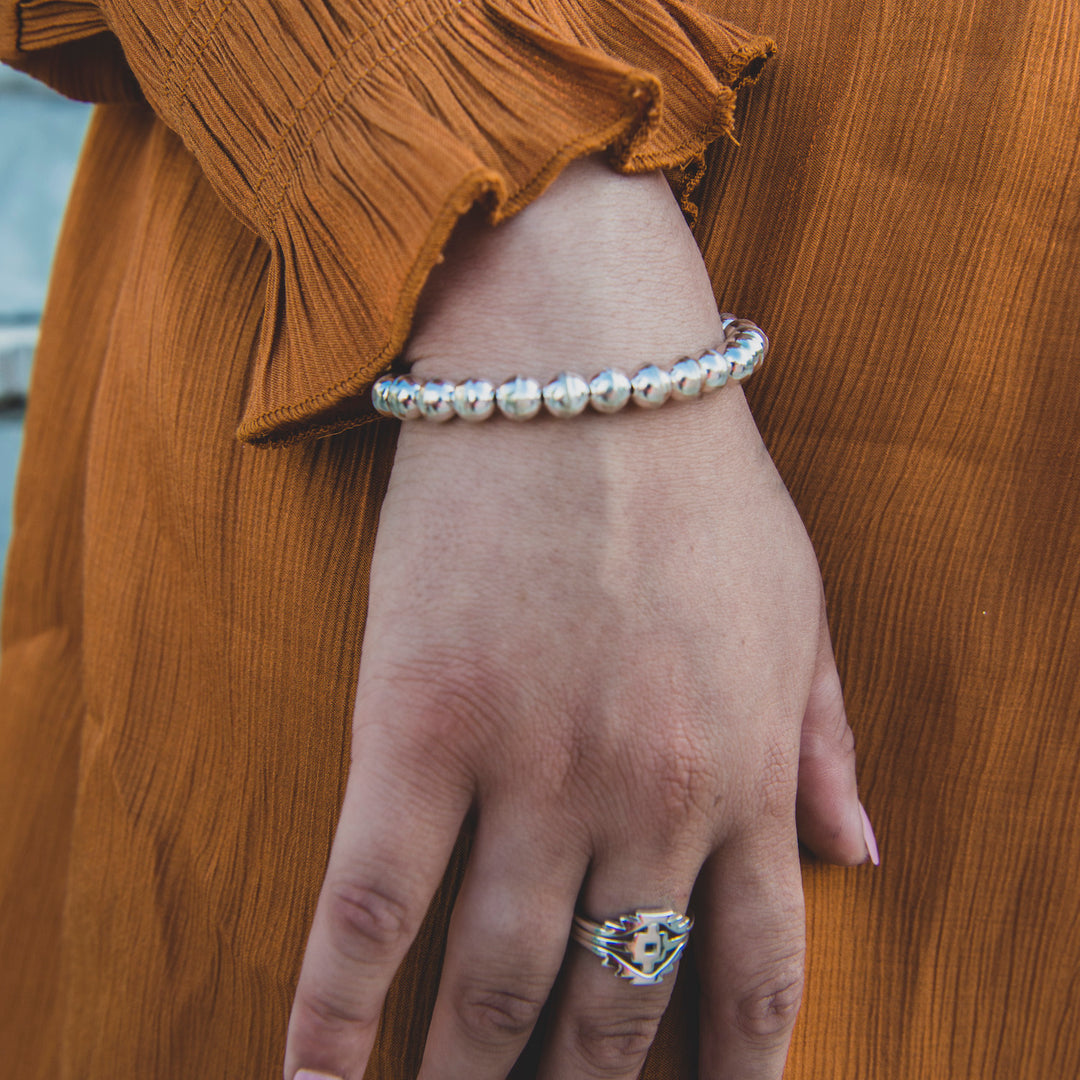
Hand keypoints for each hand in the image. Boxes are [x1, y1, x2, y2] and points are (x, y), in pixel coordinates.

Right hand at [284, 157, 874, 1079]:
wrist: (583, 362)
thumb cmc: (695, 472)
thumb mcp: (799, 603)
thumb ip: (829, 739)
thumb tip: (867, 860)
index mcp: (746, 770)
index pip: (754, 975)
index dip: (732, 1072)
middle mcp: (646, 797)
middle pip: (618, 1002)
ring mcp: (528, 770)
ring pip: (495, 984)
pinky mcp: (414, 728)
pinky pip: (370, 910)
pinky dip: (337, 1018)